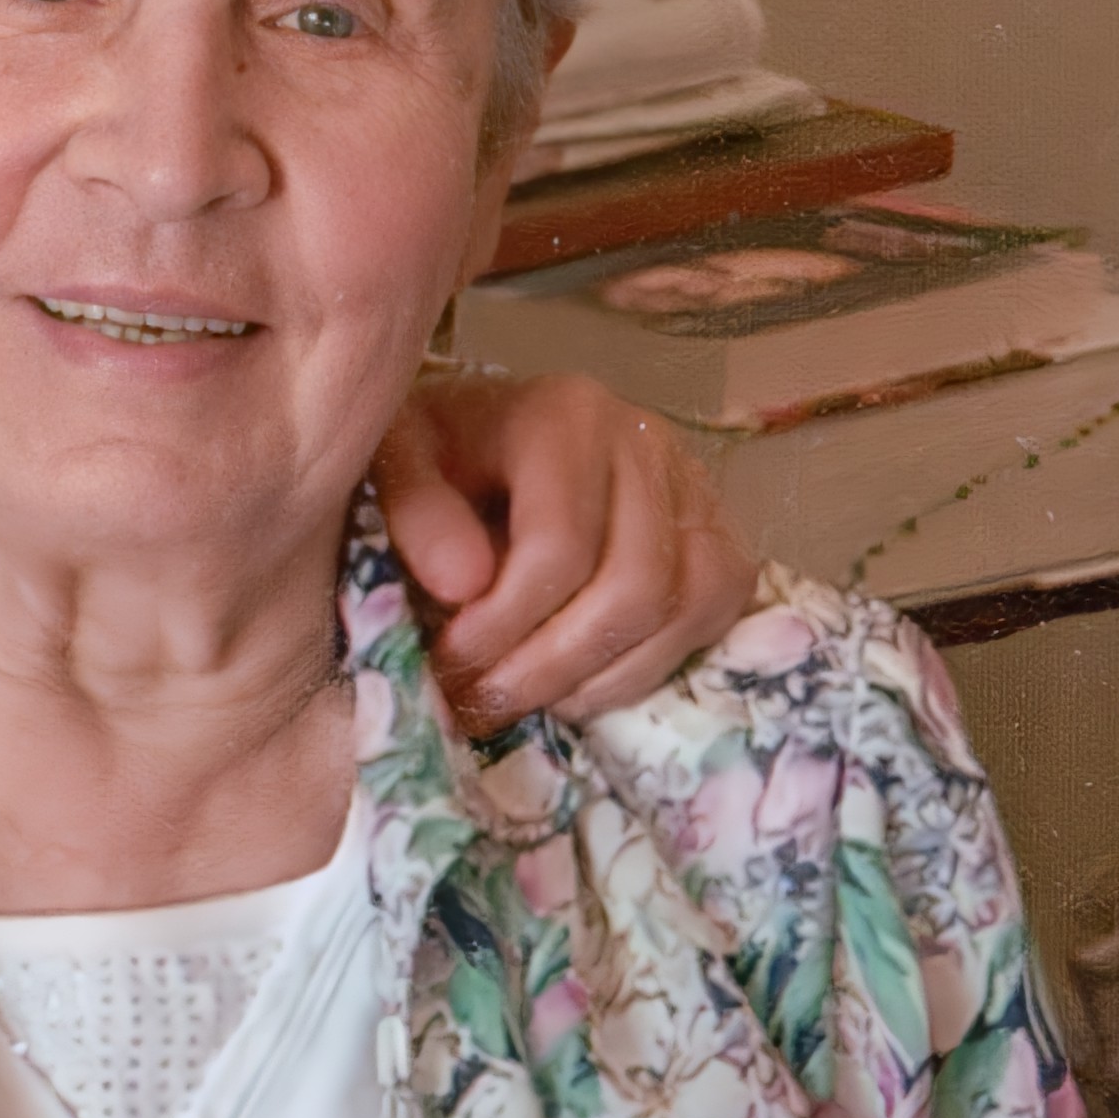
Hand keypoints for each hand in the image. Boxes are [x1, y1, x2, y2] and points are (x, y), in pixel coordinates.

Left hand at [376, 366, 755, 724]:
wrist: (487, 434)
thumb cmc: (442, 453)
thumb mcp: (399, 459)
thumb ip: (417, 511)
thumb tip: (464, 586)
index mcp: (567, 415)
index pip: (560, 545)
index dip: (504, 623)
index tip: (450, 662)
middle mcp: (647, 444)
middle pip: (632, 587)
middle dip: (551, 666)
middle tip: (483, 701)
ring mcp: (696, 489)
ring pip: (682, 609)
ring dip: (599, 679)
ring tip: (524, 699)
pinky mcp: (719, 534)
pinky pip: (712, 614)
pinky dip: (645, 668)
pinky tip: (577, 686)